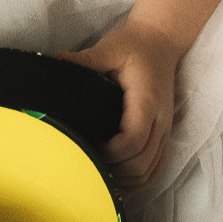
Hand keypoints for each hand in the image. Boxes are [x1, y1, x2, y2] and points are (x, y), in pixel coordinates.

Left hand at [66, 21, 187, 188]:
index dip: (110, 152)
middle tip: (86, 161)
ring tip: (98, 169)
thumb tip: (57, 61)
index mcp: (147, 100)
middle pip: (141, 163)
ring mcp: (164, 130)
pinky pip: (155, 167)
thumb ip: (86, 59)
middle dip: (113, 169)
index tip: (87, 146)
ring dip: (124, 178)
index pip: (133, 140)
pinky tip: (117, 172)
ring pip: (149, 171)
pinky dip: (137, 177)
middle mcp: (160, 120)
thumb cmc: (134, 46)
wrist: (160, 43)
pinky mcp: (163, 135)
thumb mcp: (110, 47)